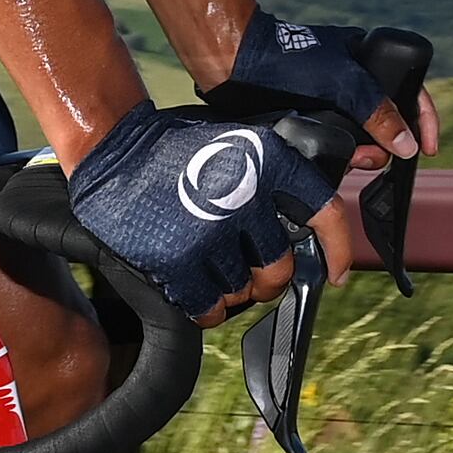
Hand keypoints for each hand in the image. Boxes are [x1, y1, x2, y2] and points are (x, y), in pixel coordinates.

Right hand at [62, 105, 342, 323]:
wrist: (113, 150)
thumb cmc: (174, 148)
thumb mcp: (238, 142)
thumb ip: (274, 177)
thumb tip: (308, 223)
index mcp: (269, 161)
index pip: (325, 212)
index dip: (339, 249)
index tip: (338, 272)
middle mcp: (246, 196)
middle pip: (280, 266)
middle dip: (268, 280)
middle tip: (251, 275)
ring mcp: (211, 231)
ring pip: (244, 290)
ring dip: (233, 291)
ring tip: (212, 272)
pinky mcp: (178, 261)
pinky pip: (210, 308)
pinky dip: (210, 311)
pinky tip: (201, 297)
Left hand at [223, 15, 431, 170]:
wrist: (231, 65)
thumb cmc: (286, 60)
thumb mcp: (342, 81)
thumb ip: (378, 110)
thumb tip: (408, 145)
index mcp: (365, 60)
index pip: (408, 88)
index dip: (423, 119)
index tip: (427, 149)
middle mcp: (350, 84)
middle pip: (385, 122)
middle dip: (387, 145)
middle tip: (375, 159)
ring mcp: (329, 105)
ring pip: (359, 139)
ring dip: (362, 156)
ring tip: (353, 162)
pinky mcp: (308, 123)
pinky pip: (333, 147)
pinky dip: (338, 159)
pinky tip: (333, 166)